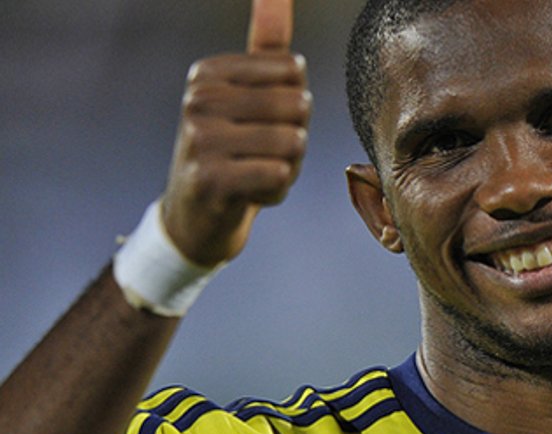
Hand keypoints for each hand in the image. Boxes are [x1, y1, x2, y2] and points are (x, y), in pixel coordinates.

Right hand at [162, 0, 309, 265]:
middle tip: (259, 155)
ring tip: (254, 173)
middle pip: (299, 106)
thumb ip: (267, 42)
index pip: (295, 72)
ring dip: (288, 168)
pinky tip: (248, 194)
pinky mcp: (210, 178)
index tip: (260, 125)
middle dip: (295, 141)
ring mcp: (200, 138)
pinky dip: (276, 192)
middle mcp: (198, 99)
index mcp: (209, 72)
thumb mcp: (248, 93)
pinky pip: (280, 175)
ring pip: (294, 142)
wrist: (195, 215)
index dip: (294, 107)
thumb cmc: (232, 150)